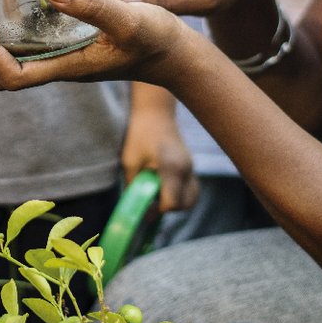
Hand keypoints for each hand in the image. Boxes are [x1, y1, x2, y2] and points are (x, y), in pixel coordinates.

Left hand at [0, 0, 192, 93]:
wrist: (174, 52)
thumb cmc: (156, 39)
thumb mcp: (129, 17)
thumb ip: (93, 5)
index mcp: (63, 67)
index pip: (9, 76)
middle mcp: (52, 64)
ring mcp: (54, 54)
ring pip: (0, 57)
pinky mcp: (60, 40)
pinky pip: (19, 35)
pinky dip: (1, 17)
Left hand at [121, 96, 198, 212]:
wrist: (155, 112)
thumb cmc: (139, 133)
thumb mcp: (130, 160)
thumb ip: (133, 185)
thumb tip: (131, 209)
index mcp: (172, 166)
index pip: (171, 202)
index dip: (156, 210)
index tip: (142, 209)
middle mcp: (186, 168)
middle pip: (185, 204)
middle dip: (167, 208)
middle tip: (150, 202)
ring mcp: (191, 167)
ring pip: (191, 198)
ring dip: (176, 202)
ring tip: (157, 194)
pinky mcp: (191, 166)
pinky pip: (190, 189)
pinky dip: (180, 194)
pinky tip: (163, 186)